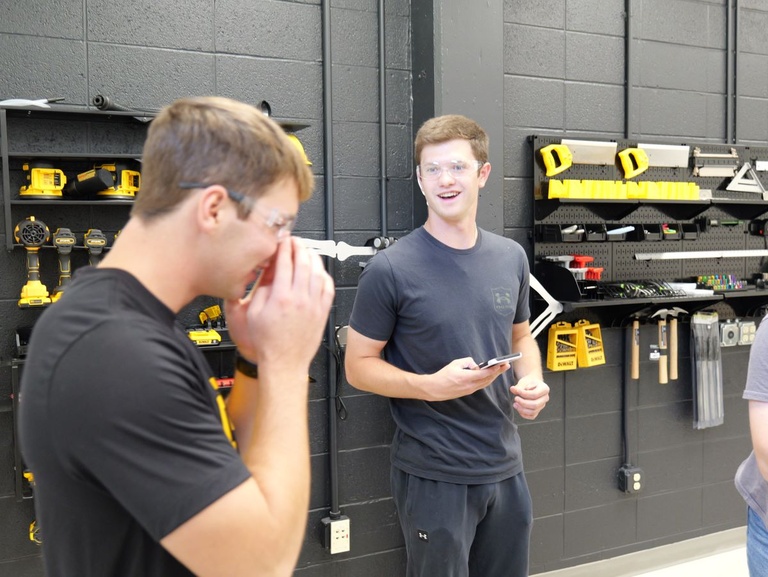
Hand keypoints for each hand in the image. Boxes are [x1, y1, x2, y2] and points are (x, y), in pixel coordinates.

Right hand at [224, 237, 334, 372]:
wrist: (284, 363)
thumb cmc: (268, 343)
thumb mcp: (253, 313)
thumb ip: (261, 290)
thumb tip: (270, 274)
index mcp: (281, 297)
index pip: (285, 262)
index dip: (284, 247)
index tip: (282, 240)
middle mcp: (300, 299)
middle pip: (304, 262)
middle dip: (299, 247)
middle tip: (294, 241)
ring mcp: (314, 305)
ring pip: (318, 272)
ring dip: (313, 257)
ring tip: (306, 251)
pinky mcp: (323, 312)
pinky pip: (328, 287)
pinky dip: (324, 274)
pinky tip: (319, 270)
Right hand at [425, 358, 511, 400]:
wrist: (435, 389)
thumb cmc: (443, 375)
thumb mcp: (454, 364)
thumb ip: (467, 362)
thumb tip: (476, 365)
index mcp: (466, 378)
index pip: (484, 374)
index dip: (494, 369)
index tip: (501, 364)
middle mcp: (469, 386)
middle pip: (488, 379)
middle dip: (498, 372)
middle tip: (506, 365)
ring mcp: (469, 390)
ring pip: (485, 383)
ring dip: (494, 376)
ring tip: (501, 369)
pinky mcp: (468, 392)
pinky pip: (481, 385)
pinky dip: (487, 380)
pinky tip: (490, 375)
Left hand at [510, 375, 548, 419]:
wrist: (530, 386)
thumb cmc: (528, 383)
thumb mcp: (524, 382)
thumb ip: (518, 387)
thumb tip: (512, 389)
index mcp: (545, 389)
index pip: (535, 394)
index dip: (524, 394)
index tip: (516, 390)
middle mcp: (545, 398)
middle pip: (535, 404)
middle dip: (523, 403)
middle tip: (515, 398)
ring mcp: (542, 405)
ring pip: (533, 411)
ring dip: (522, 409)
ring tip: (515, 404)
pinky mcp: (538, 411)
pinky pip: (532, 416)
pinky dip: (524, 414)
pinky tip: (518, 408)